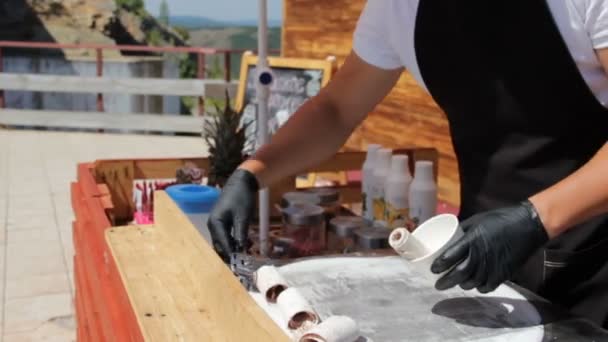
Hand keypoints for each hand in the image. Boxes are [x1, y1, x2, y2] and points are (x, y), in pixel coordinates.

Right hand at [207, 169, 258, 261]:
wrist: (241, 182)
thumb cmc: (241, 198)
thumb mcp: (243, 217)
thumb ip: (241, 234)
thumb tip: (241, 251)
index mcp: (215, 223)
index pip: (222, 244)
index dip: (231, 256)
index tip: (239, 267)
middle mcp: (212, 225)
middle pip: (219, 246)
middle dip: (230, 255)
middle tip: (242, 265)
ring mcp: (216, 224)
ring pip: (223, 243)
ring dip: (232, 249)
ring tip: (245, 256)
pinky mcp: (222, 223)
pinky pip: (226, 237)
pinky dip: (233, 242)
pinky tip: (245, 245)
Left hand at [431, 200, 548, 292]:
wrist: (529, 225)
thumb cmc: (501, 219)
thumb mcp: (477, 220)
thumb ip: (464, 230)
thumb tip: (451, 237)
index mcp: (472, 240)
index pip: (450, 256)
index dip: (439, 266)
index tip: (432, 270)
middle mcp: (480, 255)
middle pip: (458, 273)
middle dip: (446, 281)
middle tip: (438, 284)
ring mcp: (492, 266)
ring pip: (472, 282)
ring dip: (461, 284)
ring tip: (456, 283)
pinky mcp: (504, 273)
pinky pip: (487, 286)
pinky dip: (479, 287)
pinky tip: (475, 285)